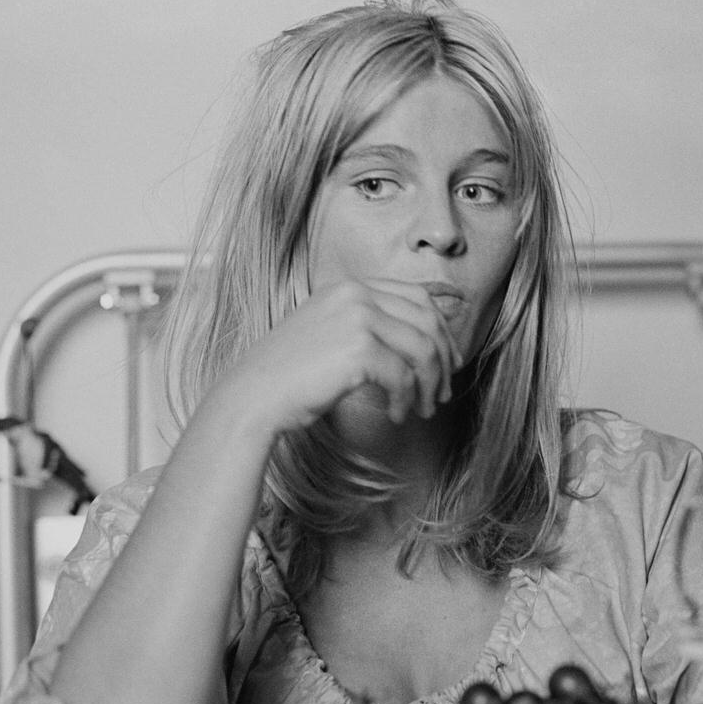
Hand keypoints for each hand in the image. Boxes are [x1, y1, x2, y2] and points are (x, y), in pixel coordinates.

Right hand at [211, 277, 461, 434]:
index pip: (418, 298)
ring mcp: (357, 318)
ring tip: (424, 410)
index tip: (449, 362)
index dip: (442, 332)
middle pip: (428, 322)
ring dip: (430, 386)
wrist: (253, 396)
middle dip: (443, 361)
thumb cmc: (292, 374)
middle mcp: (356, 294)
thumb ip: (371, 327)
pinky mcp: (358, 350)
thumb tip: (425, 342)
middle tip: (444, 393)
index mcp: (351, 287)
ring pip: (422, 350)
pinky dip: (407, 400)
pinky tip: (397, 416)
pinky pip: (404, 377)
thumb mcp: (333, 334)